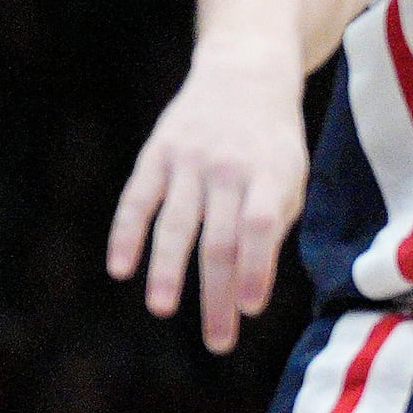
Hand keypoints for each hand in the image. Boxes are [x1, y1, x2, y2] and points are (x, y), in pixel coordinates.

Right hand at [109, 56, 313, 353]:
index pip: (261, 226)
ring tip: (162, 310)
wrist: (245, 71)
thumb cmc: (273, 140)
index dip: (255, 268)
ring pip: (174, 223)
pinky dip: (125, 234)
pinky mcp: (156, 153)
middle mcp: (228, 166)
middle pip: (219, 239)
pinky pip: (137, 199)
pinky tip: (120, 269)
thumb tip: (249, 281)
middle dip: (216, 295)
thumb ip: (275, 221)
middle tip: (218, 341)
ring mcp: (189, 159)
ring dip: (166, 271)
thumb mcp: (292, 172)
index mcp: (271, 172)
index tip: (250, 309)